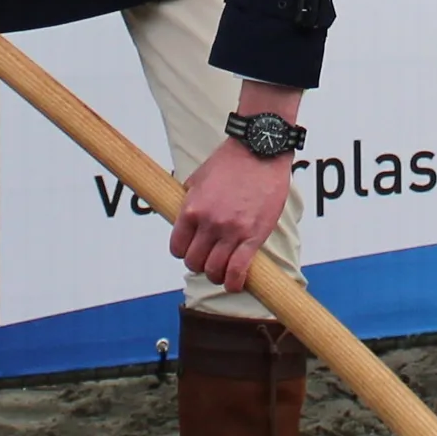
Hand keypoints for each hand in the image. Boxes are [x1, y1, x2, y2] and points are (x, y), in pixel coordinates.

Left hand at [170, 85, 302, 290]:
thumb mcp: (198, 178)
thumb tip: (184, 218)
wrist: (259, 150)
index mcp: (191, 209)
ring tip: (223, 272)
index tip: (192, 251)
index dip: (183, 253)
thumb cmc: (230, 161)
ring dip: (216, 275)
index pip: (177, 247)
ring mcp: (231, 231)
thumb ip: (189, 200)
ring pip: (214, 270)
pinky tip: (235, 284)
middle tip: (210, 259)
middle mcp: (208, 223)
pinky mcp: (253, 236)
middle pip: (194, 263)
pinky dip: (235, 283)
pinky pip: (239, 270)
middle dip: (199, 265)